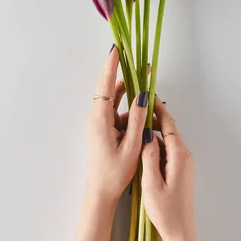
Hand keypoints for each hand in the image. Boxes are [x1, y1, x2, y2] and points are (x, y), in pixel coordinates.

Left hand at [86, 46, 147, 205]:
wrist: (101, 191)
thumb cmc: (115, 172)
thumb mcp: (132, 145)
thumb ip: (138, 119)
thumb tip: (142, 94)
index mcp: (100, 119)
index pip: (105, 85)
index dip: (111, 66)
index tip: (116, 49)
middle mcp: (97, 117)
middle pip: (108, 88)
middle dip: (121, 71)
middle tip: (133, 57)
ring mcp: (99, 123)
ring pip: (114, 100)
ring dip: (127, 90)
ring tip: (143, 78)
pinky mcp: (103, 129)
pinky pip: (116, 111)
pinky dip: (128, 107)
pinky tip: (142, 107)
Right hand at [141, 97, 194, 240]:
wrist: (180, 232)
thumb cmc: (166, 211)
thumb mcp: (151, 183)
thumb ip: (149, 156)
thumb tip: (145, 134)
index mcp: (179, 156)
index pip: (168, 124)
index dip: (158, 108)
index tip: (147, 95)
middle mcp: (184, 156)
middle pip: (167, 129)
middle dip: (152, 118)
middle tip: (134, 110)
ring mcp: (183, 163)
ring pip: (166, 140)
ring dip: (151, 132)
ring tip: (133, 126)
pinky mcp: (179, 170)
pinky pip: (166, 151)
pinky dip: (154, 145)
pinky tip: (141, 147)